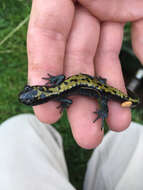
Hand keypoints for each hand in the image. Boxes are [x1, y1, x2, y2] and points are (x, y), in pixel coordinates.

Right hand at [27, 0, 142, 148]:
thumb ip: (59, 15)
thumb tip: (85, 58)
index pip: (46, 37)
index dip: (44, 74)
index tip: (48, 113)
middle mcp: (82, 6)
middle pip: (77, 59)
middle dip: (82, 99)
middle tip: (87, 136)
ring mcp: (107, 9)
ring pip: (104, 56)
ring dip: (108, 91)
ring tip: (116, 124)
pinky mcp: (131, 9)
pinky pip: (133, 38)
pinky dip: (132, 64)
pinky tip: (130, 91)